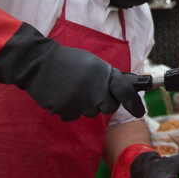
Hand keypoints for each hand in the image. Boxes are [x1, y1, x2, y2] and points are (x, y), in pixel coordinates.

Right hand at [0, 30, 144, 121]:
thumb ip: (107, 77)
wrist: (38, 63)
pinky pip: (72, 115)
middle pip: (107, 108)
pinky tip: (61, 95)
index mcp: (103, 73)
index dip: (134, 103)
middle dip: (101, 102)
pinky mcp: (65, 110)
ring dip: (82, 104)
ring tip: (71, 88)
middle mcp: (94, 89)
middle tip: (89, 91)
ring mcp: (80, 101)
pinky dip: (68, 108)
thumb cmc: (67, 61)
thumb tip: (124, 90)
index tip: (140, 112)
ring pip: (88, 112)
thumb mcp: (92, 63)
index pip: (125, 91)